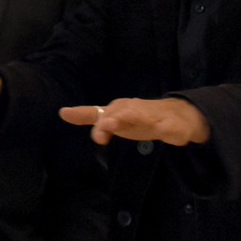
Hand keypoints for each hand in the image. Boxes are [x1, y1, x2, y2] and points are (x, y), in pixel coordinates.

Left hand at [58, 96, 209, 147]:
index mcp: (120, 108)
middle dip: (113, 120)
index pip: (104, 113)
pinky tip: (163, 131)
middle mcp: (135, 109)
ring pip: (145, 117)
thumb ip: (88, 115)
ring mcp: (154, 117)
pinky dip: (166, 129)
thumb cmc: (138, 117)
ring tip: (129, 127)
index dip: (92, 118)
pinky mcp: (172, 126)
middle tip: (104, 128)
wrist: (178, 115)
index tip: (70, 115)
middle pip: (122, 114)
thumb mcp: (111, 116)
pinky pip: (169, 128)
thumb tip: (62, 112)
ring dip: (138, 119)